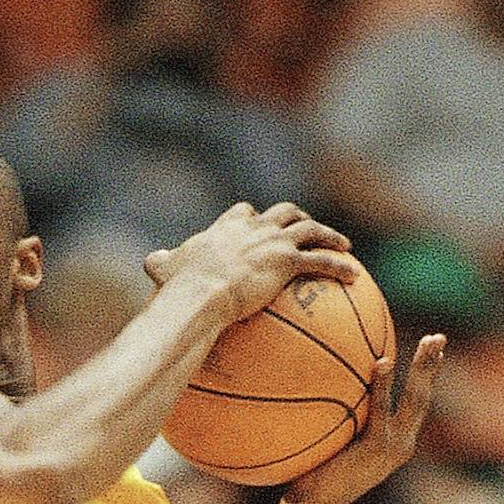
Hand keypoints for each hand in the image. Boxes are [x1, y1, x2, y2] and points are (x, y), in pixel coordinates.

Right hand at [145, 201, 358, 326]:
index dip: (254, 217)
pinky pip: (321, 262)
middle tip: (308, 227)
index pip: (245, 213)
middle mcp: (255, 227)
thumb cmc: (182, 284)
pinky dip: (339, 266)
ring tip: (345, 245)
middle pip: (284, 213)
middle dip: (298, 218)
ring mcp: (274, 241)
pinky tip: (355, 275)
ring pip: (310, 230)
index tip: (259, 222)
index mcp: (229, 228)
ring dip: (329, 236)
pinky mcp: (288, 261)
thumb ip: (162, 263)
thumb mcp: (166, 269)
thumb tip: (149, 263)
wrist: (201, 290)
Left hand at [285, 332, 445, 503]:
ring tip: (431, 342)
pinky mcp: (377, 449)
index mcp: (396, 442)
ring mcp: (393, 448)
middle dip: (433, 366)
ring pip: (415, 401)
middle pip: (423, 398)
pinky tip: (383, 362)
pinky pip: (381, 410)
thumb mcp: (338, 440)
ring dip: (424, 369)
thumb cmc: (317, 473)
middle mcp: (401, 444)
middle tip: (439, 336)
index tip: (436, 348)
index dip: (427, 376)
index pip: (416, 404)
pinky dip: (383, 386)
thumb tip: (330, 381)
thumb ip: (345, 415)